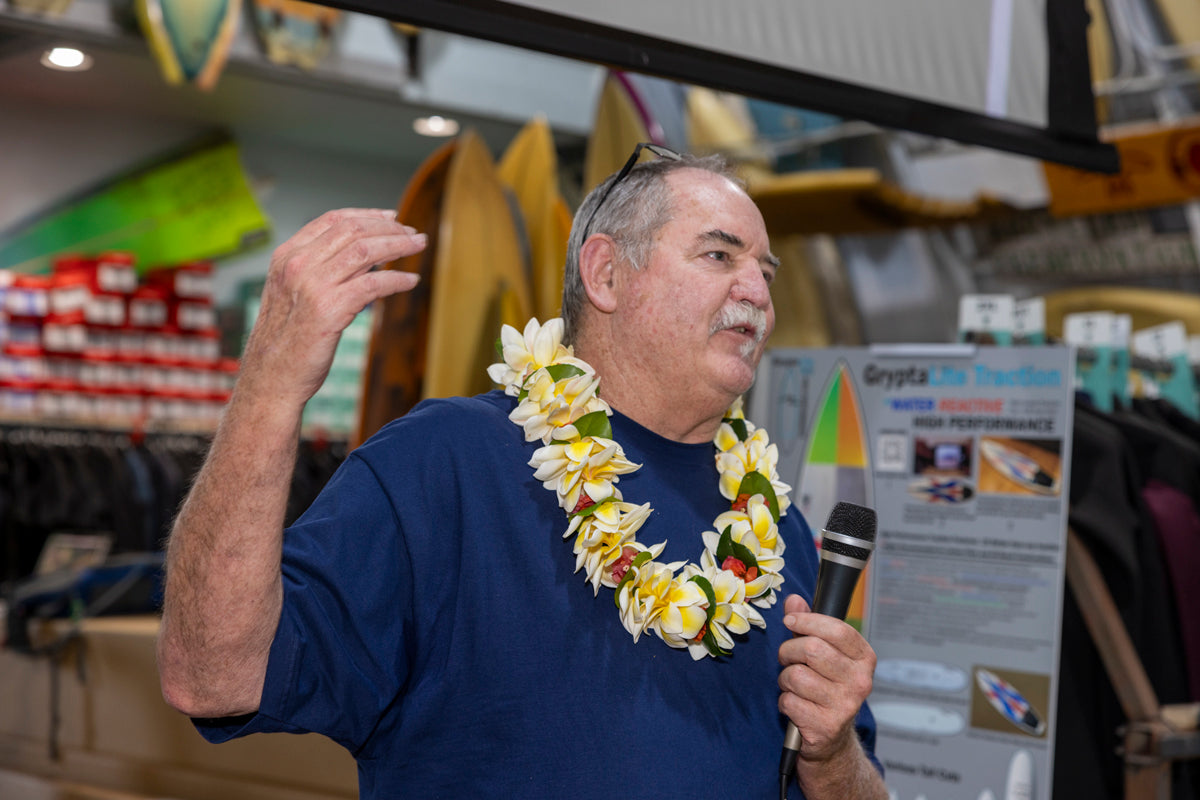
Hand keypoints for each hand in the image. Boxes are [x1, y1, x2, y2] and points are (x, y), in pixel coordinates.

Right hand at [240, 208, 427, 405]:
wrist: (271, 378)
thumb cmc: (285, 341)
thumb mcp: (293, 294)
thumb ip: (320, 271)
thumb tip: (366, 258)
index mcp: (286, 256)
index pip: (333, 220)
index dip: (367, 215)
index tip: (391, 217)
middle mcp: (297, 265)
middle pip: (353, 231)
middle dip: (390, 228)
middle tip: (415, 235)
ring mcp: (312, 286)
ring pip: (366, 251)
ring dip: (399, 246)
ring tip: (419, 248)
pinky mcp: (330, 309)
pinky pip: (374, 284)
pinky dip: (397, 279)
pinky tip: (411, 281)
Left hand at [777, 592, 875, 762]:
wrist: (832, 739)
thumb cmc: (825, 687)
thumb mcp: (822, 652)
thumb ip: (808, 624)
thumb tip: (794, 600)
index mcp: (864, 659)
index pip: (837, 629)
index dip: (808, 621)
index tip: (790, 620)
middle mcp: (860, 681)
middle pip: (812, 649)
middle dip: (789, 651)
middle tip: (787, 658)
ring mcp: (845, 705)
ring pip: (796, 675)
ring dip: (785, 679)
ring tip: (794, 685)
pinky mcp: (826, 726)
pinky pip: (789, 701)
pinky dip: (785, 701)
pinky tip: (796, 705)